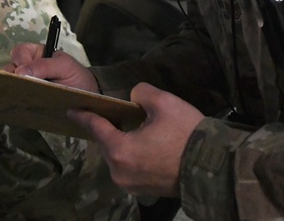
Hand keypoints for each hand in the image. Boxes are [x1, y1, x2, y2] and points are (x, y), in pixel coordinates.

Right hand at [6, 43, 98, 92]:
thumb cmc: (78, 78)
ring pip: (10, 82)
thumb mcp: (65, 67)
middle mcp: (29, 68)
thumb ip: (45, 66)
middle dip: (12, 76)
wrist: (88, 101)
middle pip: (11, 66)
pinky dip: (14, 99)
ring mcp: (27, 84)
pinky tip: (18, 104)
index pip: (20, 51)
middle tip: (20, 87)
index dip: (20, 60)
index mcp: (38, 54)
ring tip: (19, 96)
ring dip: (12, 88)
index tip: (25, 73)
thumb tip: (19, 72)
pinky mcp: (27, 99)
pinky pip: (15, 97)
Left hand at [71, 83, 203, 197]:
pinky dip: (133, 155)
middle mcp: (120, 172)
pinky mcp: (144, 191)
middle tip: (115, 114)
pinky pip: (130, 168)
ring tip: (134, 129)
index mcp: (120, 150)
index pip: (96, 128)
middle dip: (110, 128)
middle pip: (107, 144)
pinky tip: (145, 145)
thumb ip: (141, 93)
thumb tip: (135, 98)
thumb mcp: (164, 102)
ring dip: (123, 143)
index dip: (84, 115)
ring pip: (119, 157)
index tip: (71, 109)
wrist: (212, 168)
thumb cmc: (186, 134)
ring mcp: (131, 185)